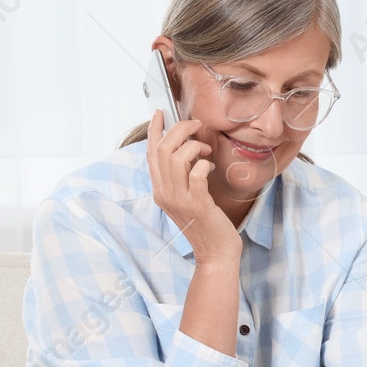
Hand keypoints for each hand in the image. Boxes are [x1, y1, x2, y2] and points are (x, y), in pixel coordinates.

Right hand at [148, 106, 240, 263]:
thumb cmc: (206, 224)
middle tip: (196, 125)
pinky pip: (197, 173)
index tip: (159, 113)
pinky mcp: (198, 204)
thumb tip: (186, 148)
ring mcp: (180, 200)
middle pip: (162, 150)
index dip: (154, 130)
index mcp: (160, 190)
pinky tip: (211, 166)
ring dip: (194, 146)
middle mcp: (165, 194)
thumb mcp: (186, 198)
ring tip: (206, 150)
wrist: (215, 253)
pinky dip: (205, 163)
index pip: (151, 154)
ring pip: (177, 158)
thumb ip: (181, 177)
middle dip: (179, 129)